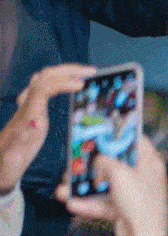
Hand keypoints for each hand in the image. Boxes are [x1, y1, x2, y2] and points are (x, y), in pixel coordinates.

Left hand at [0, 64, 95, 191]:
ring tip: (85, 75)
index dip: (63, 82)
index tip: (82, 84)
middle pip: (44, 77)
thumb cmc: (7, 165)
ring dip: (64, 72)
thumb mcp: (13, 159)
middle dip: (68, 70)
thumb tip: (36, 122)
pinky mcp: (31, 109)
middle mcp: (26, 107)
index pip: (43, 89)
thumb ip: (22, 143)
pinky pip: (45, 88)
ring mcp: (27, 106)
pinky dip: (60, 81)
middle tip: (91, 72)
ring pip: (43, 79)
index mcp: (27, 116)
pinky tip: (71, 86)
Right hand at [56, 137, 167, 235]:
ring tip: (63, 187)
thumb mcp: (118, 172)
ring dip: (84, 186)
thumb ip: (104, 160)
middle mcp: (145, 175)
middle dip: (91, 163)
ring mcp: (136, 193)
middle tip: (74, 160)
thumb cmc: (139, 203)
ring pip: (106, 184)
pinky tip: (71, 204)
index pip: (135, 138)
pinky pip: (105, 202)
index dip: (117, 131)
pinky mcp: (127, 209)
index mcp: (150, 161)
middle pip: (115, 162)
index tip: (99, 129)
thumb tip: (97, 159)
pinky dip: (90, 204)